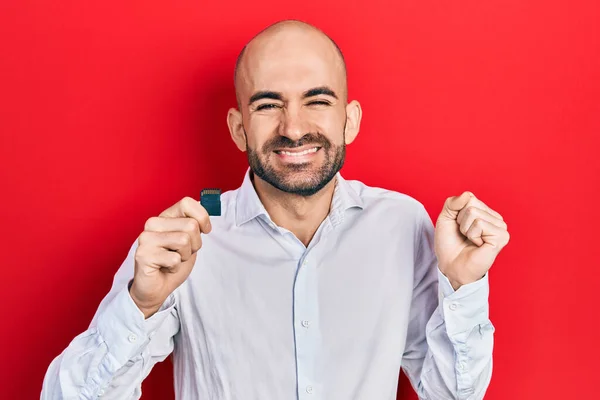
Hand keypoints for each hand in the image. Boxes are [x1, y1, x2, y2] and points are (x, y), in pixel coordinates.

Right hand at [130, 197, 211, 317]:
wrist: (156, 287)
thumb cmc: (173, 263)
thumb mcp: (190, 240)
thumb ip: (195, 223)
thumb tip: (207, 203)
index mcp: (165, 216)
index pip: (187, 203)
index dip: (202, 217)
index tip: (204, 230)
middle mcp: (153, 223)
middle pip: (191, 225)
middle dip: (194, 244)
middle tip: (181, 253)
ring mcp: (146, 238)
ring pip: (184, 241)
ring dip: (185, 256)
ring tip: (173, 260)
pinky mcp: (143, 255)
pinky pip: (174, 259)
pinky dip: (175, 267)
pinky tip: (165, 268)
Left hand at [434, 191, 509, 289]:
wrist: (451, 266)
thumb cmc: (449, 244)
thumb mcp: (445, 218)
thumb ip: (453, 202)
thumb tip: (468, 194)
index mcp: (485, 212)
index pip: (469, 197)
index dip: (456, 213)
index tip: (458, 227)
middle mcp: (495, 218)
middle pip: (471, 204)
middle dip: (461, 221)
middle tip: (464, 236)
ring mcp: (500, 228)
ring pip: (474, 213)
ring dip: (466, 229)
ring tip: (471, 241)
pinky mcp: (501, 237)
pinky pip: (480, 224)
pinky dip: (472, 235)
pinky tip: (477, 245)